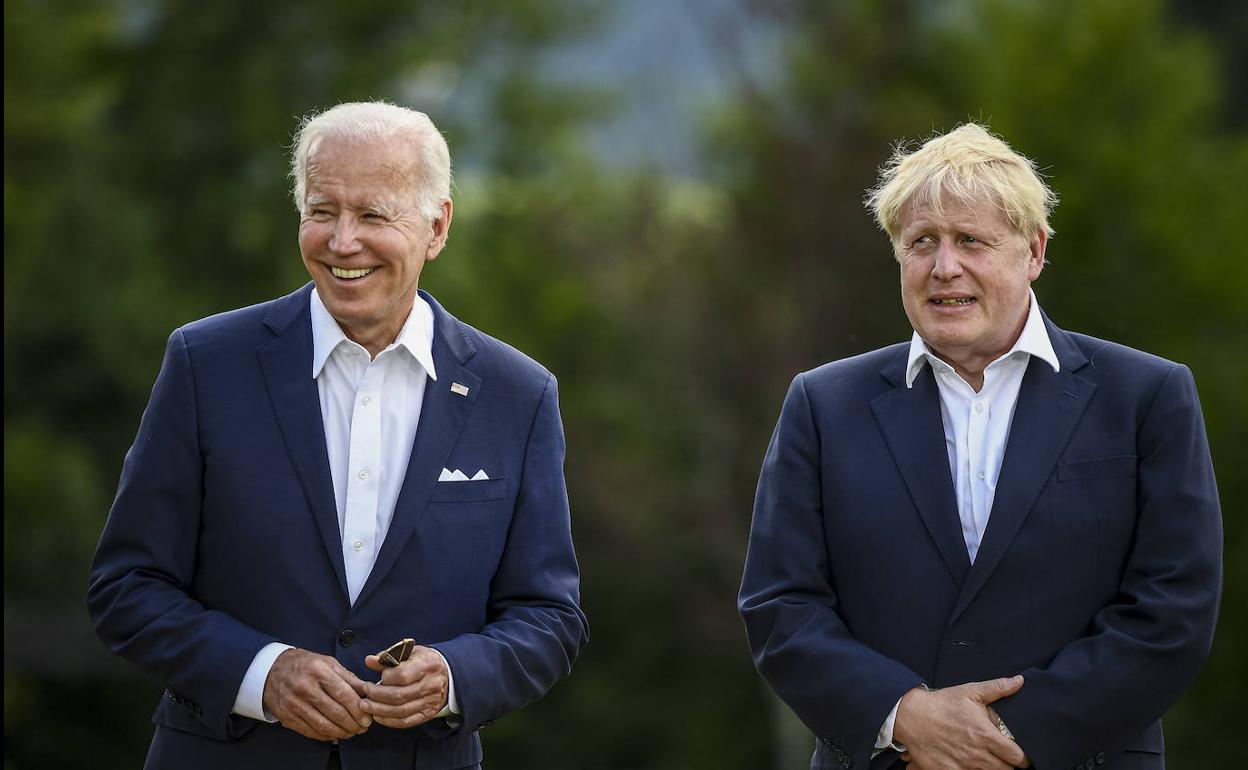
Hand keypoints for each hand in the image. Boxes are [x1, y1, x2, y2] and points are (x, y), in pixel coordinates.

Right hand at [262, 648, 370, 740]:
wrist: (272, 670)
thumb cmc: (304, 665)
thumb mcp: (327, 662)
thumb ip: (348, 677)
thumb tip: (367, 691)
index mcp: (318, 671)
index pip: (343, 694)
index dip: (358, 709)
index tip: (367, 717)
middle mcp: (305, 687)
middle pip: (335, 712)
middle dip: (353, 723)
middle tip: (363, 727)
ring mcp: (294, 704)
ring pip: (324, 725)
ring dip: (342, 732)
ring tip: (352, 732)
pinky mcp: (287, 717)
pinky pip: (311, 731)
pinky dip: (326, 735)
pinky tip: (335, 733)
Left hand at [359, 646, 449, 728]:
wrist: (446, 674)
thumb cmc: (423, 661)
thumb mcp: (409, 652)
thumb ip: (388, 656)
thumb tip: (369, 660)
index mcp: (427, 665)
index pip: (402, 675)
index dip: (385, 678)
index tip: (377, 677)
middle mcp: (431, 685)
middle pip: (399, 695)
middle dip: (376, 696)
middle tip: (365, 693)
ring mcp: (430, 701)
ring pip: (400, 711)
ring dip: (379, 710)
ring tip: (366, 705)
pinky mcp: (427, 714)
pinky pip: (406, 722)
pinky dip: (389, 721)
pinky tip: (378, 716)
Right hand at [893, 676, 1029, 768]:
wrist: (911, 716)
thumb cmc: (942, 704)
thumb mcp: (970, 692)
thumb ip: (997, 688)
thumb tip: (1019, 681)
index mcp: (985, 735)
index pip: (1018, 757)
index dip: (1023, 757)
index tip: (1019, 753)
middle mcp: (977, 754)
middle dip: (1008, 764)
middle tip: (1002, 755)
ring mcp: (963, 766)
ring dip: (991, 767)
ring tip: (985, 757)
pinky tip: (968, 762)